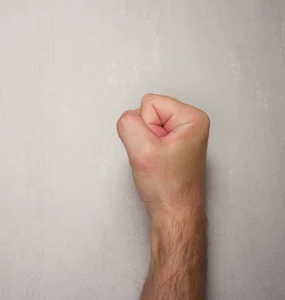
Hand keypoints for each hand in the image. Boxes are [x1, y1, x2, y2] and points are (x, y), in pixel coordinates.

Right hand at [117, 94, 209, 221]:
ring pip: (144, 124)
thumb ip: (128, 123)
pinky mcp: (173, 144)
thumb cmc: (166, 186)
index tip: (155, 149)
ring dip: (143, 143)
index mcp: (192, 117)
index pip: (149, 103)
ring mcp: (181, 134)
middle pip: (147, 111)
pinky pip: (147, 135)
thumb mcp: (141, 149)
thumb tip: (126, 118)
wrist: (174, 214)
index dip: (144, 127)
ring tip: (155, 161)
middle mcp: (190, 122)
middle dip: (143, 134)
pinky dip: (145, 149)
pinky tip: (155, 164)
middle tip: (154, 157)